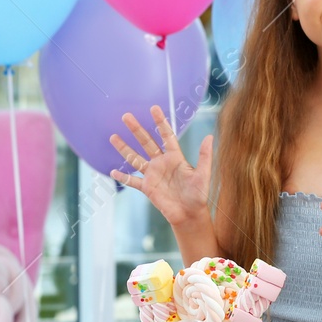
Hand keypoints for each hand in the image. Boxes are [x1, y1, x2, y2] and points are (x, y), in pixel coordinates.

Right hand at [109, 106, 212, 227]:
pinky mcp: (147, 187)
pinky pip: (132, 181)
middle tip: (126, 116)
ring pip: (135, 158)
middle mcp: (161, 163)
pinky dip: (123, 177)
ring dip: (124, 148)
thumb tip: (209, 136)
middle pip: (146, 142)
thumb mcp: (203, 174)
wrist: (190, 214)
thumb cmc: (199, 194)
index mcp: (175, 157)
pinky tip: (112, 172)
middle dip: (136, 129)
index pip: (166, 135)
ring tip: (113, 137)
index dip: (160, 122)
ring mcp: (153, 174)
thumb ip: (204, 156)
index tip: (153, 108)